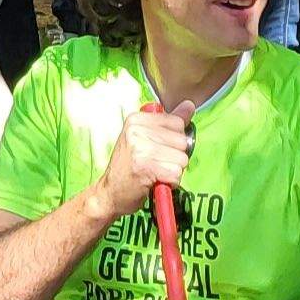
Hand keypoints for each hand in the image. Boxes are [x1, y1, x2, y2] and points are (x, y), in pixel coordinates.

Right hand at [88, 103, 193, 224]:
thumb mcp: (144, 138)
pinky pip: (176, 173)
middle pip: (182, 141)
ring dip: (173, 170)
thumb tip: (190, 106)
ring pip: (182, 158)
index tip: (158, 149)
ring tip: (155, 172)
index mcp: (136, 119)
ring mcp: (140, 149)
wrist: (109, 193)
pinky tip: (155, 181)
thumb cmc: (128, 167)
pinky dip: (170, 182)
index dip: (174, 140)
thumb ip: (168, 122)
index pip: (177, 122)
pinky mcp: (146, 167)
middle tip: (156, 163)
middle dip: (175, 156)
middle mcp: (136, 131)